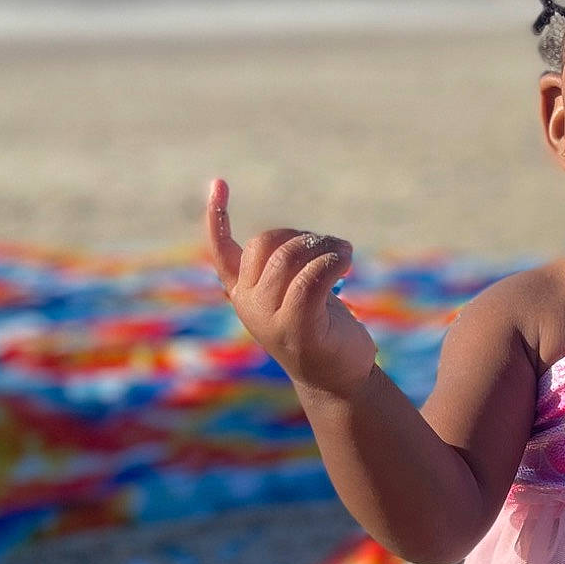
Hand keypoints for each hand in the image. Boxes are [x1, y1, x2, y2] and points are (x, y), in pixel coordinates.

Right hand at [205, 179, 375, 399]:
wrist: (338, 381)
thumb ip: (285, 270)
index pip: (222, 250)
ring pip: (292, 257)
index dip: (217, 216)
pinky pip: (312, 277)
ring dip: (326, 246)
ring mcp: (269, 318)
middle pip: (267, 243)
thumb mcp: (298, 295)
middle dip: (305, 236)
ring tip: (344, 252)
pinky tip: (347, 261)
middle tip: (334, 248)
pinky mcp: (297, 328)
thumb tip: (296, 241)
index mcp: (243, 292)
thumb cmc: (322, 331)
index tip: (219, 183)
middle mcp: (249, 304)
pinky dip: (334, 261)